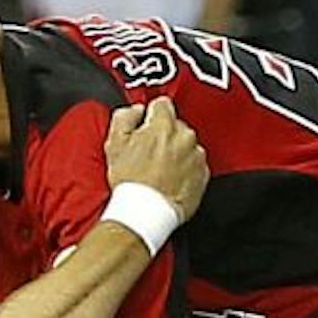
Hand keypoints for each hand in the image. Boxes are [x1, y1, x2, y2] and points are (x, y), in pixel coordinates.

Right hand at [104, 97, 209, 222]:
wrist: (146, 213)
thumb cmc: (131, 182)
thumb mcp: (114, 143)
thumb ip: (124, 117)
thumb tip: (136, 110)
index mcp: (164, 124)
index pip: (162, 104)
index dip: (151, 116)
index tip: (146, 127)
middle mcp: (185, 136)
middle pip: (176, 125)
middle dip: (164, 136)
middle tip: (148, 154)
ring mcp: (196, 156)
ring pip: (186, 145)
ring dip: (176, 153)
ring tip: (159, 170)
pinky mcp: (203, 175)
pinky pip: (194, 164)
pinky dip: (185, 169)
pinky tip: (170, 179)